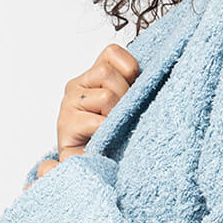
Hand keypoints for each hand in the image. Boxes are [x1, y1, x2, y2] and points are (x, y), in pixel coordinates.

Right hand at [49, 44, 139, 167]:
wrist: (95, 169)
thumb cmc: (113, 137)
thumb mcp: (125, 105)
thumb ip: (131, 86)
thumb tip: (156, 73)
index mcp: (91, 77)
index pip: (112, 53)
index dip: (129, 70)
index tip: (133, 91)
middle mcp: (77, 87)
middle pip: (108, 74)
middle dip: (124, 96)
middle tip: (122, 117)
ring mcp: (68, 105)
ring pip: (105, 96)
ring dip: (116, 115)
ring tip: (113, 129)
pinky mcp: (66, 126)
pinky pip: (97, 122)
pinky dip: (108, 132)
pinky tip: (106, 140)